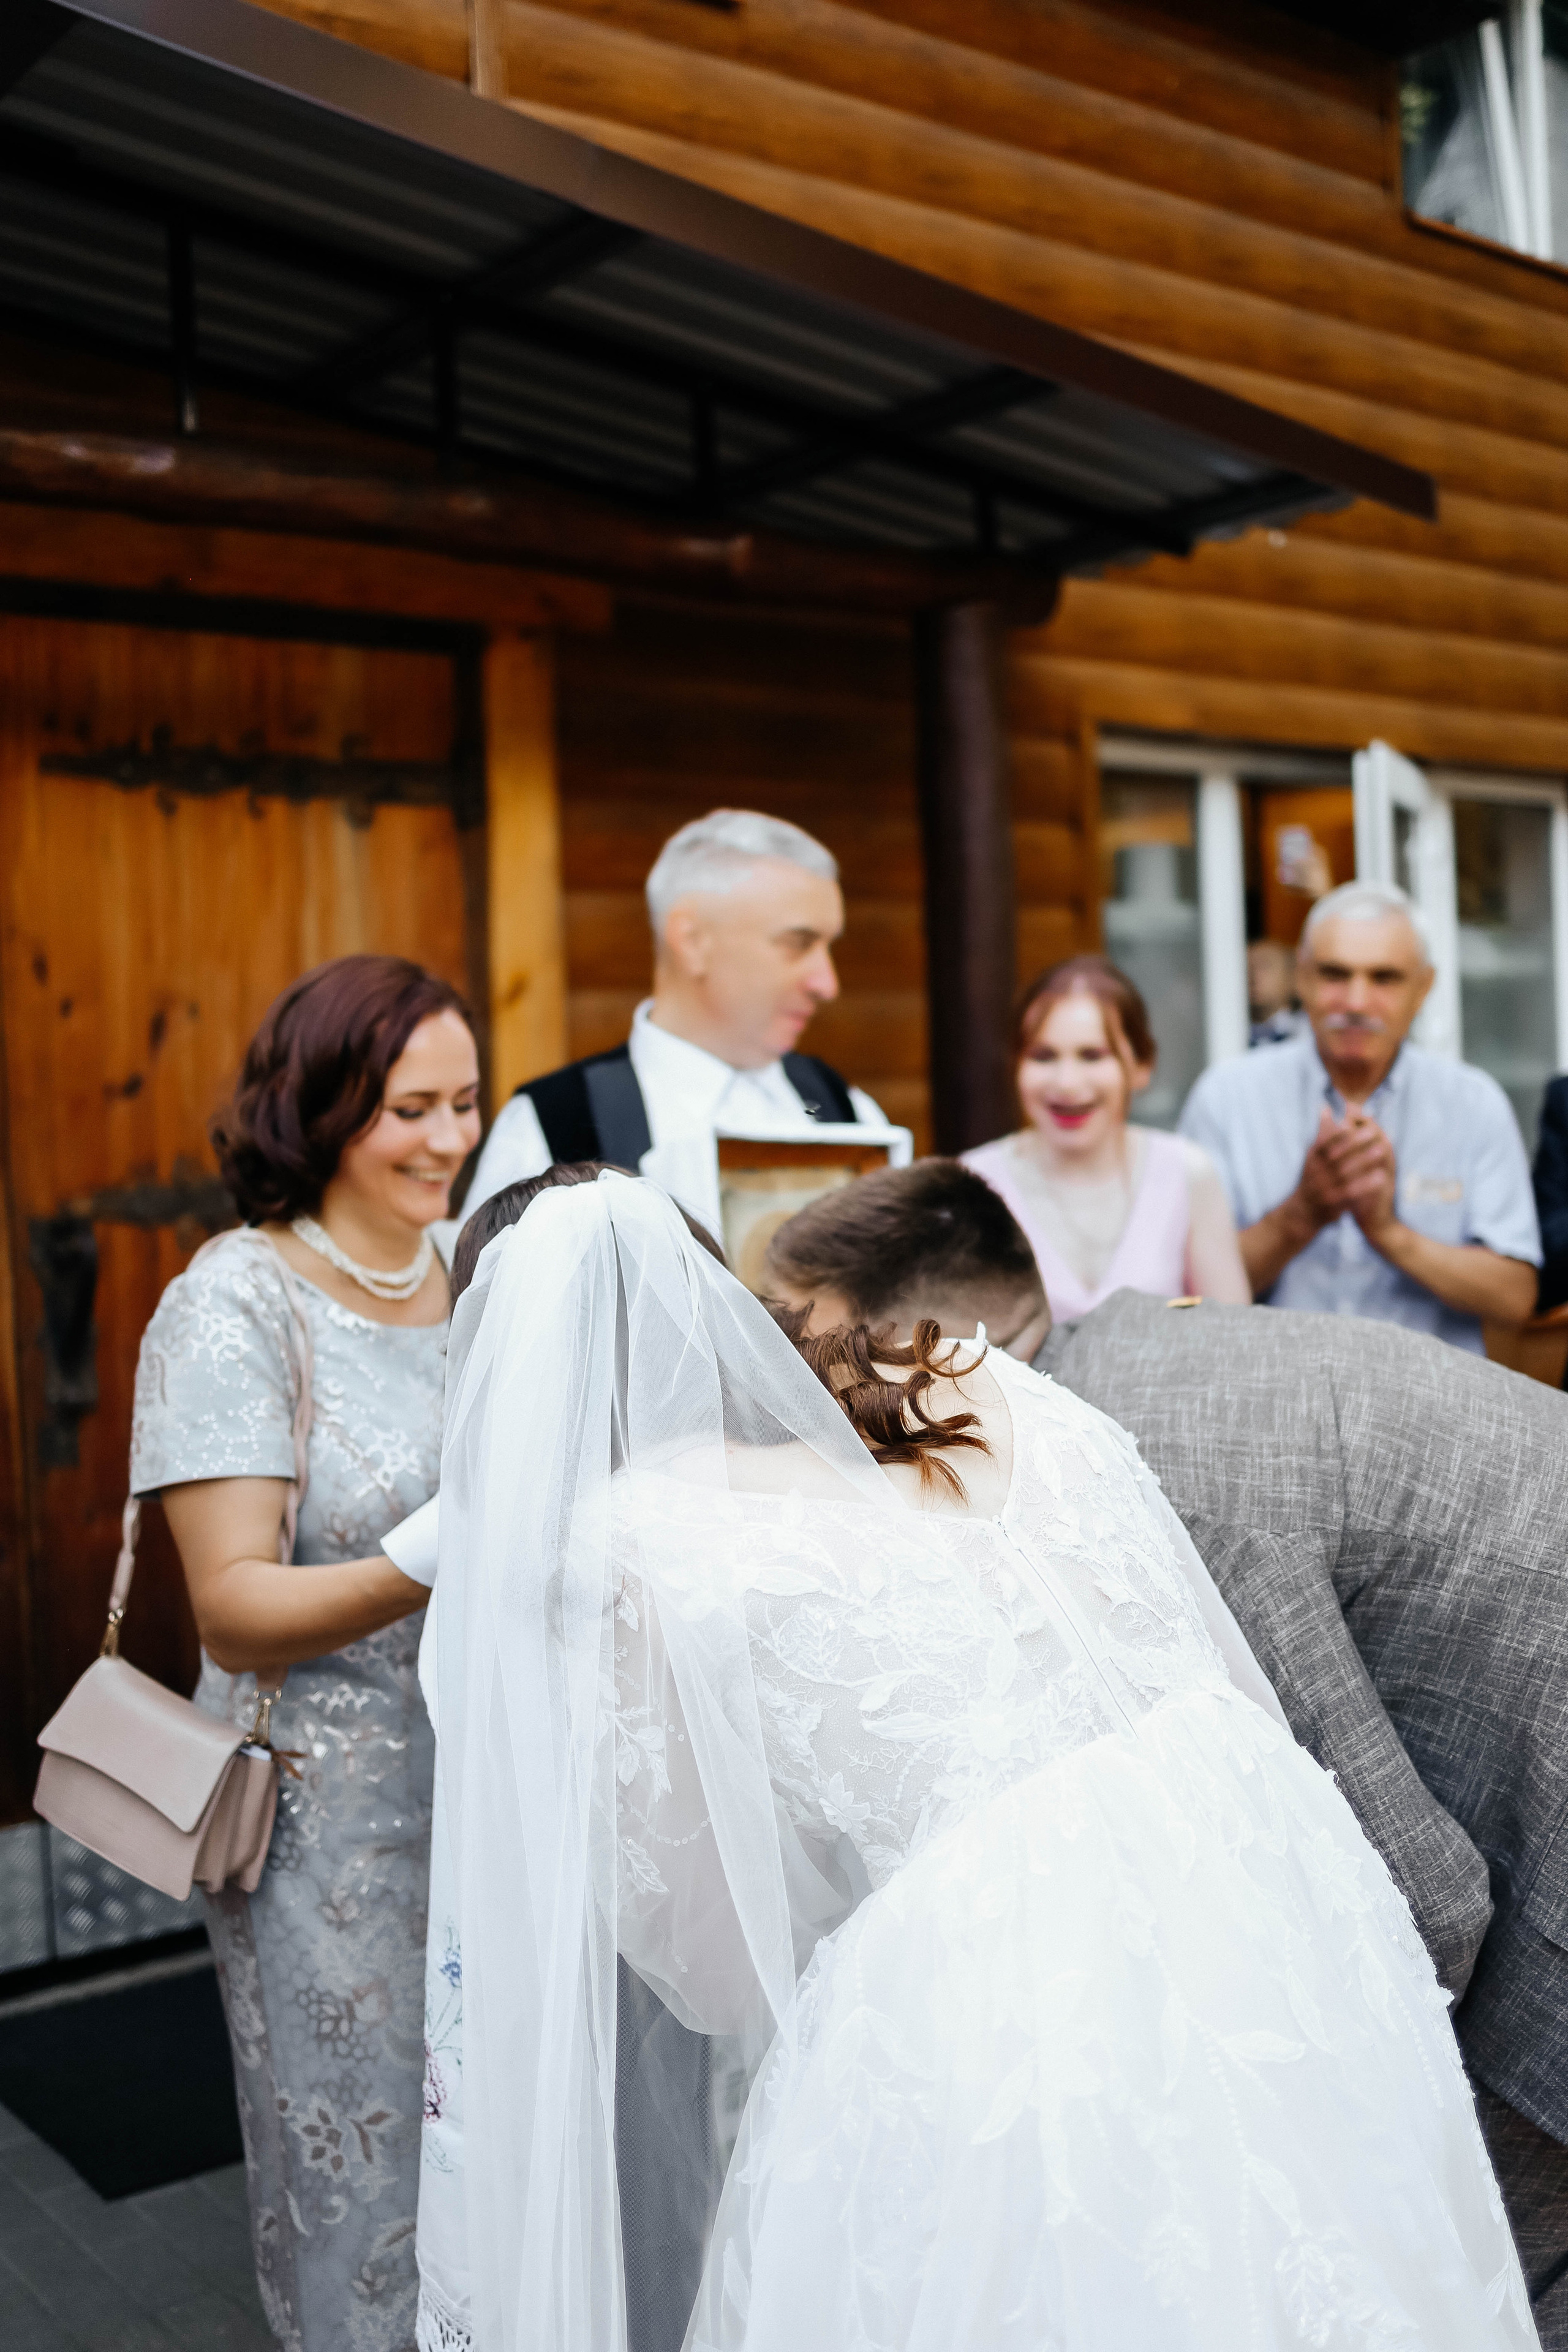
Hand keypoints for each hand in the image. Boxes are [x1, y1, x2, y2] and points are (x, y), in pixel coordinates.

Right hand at [1293, 1108, 1393, 1231]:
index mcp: (1312, 1160)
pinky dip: (1367, 1184)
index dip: (1337, 1132)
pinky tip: (1381, 1177)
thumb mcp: (1312, 1156)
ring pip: (1346, 1174)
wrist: (1302, 1212)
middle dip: (1355, 1143)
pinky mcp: (1334, 1204)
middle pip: (1337, 1156)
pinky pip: (1353, 1193)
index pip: (1323, 1143)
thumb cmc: (1311, 1178)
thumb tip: (1326, 1108)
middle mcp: (1316, 1173)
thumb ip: (1321, 1134)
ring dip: (1364, 1162)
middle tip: (1374, 1131)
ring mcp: (1324, 1189)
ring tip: (1381, 1151)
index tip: (1351, 1121)